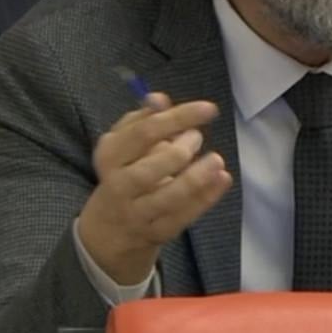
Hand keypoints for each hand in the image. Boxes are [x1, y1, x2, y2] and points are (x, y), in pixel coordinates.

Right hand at [77, 93, 232, 284]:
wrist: (107, 230)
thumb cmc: (124, 172)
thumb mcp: (125, 143)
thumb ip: (144, 119)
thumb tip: (159, 99)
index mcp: (110, 156)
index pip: (143, 133)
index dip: (178, 118)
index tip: (209, 109)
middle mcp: (119, 186)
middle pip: (149, 170)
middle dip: (180, 151)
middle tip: (198, 138)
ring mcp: (137, 213)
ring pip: (167, 198)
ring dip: (195, 178)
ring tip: (216, 160)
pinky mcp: (157, 233)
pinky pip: (183, 216)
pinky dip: (206, 198)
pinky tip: (223, 178)